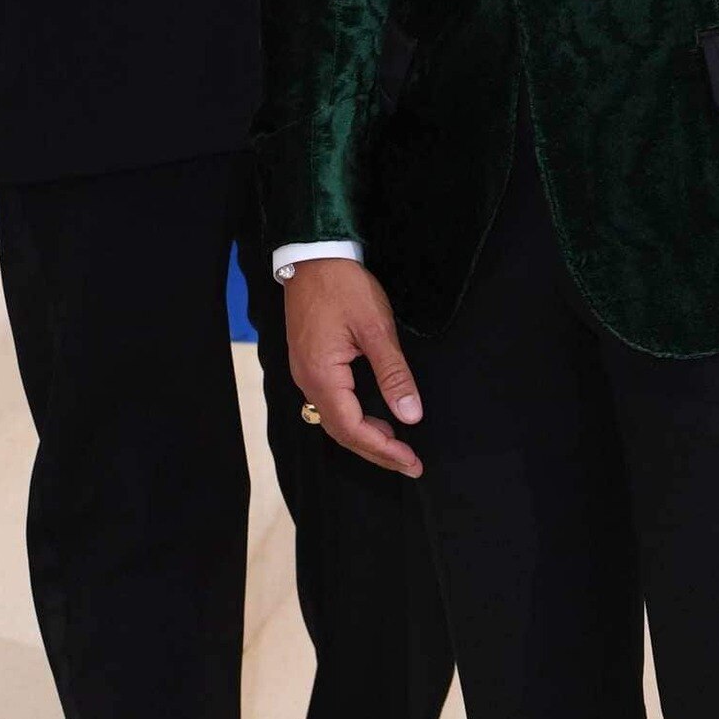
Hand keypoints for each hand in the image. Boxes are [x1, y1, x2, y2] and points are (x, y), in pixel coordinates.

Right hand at [284, 260, 423, 478]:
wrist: (313, 255)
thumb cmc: (344, 286)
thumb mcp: (376, 328)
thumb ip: (393, 374)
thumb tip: (411, 415)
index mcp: (322, 376)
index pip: (353, 428)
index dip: (383, 449)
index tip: (412, 461)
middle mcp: (307, 381)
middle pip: (341, 432)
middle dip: (377, 451)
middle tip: (411, 464)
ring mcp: (305, 373)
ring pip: (335, 420)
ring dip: (366, 437)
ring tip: (398, 447)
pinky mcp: (310, 363)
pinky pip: (331, 403)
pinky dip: (355, 418)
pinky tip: (376, 418)